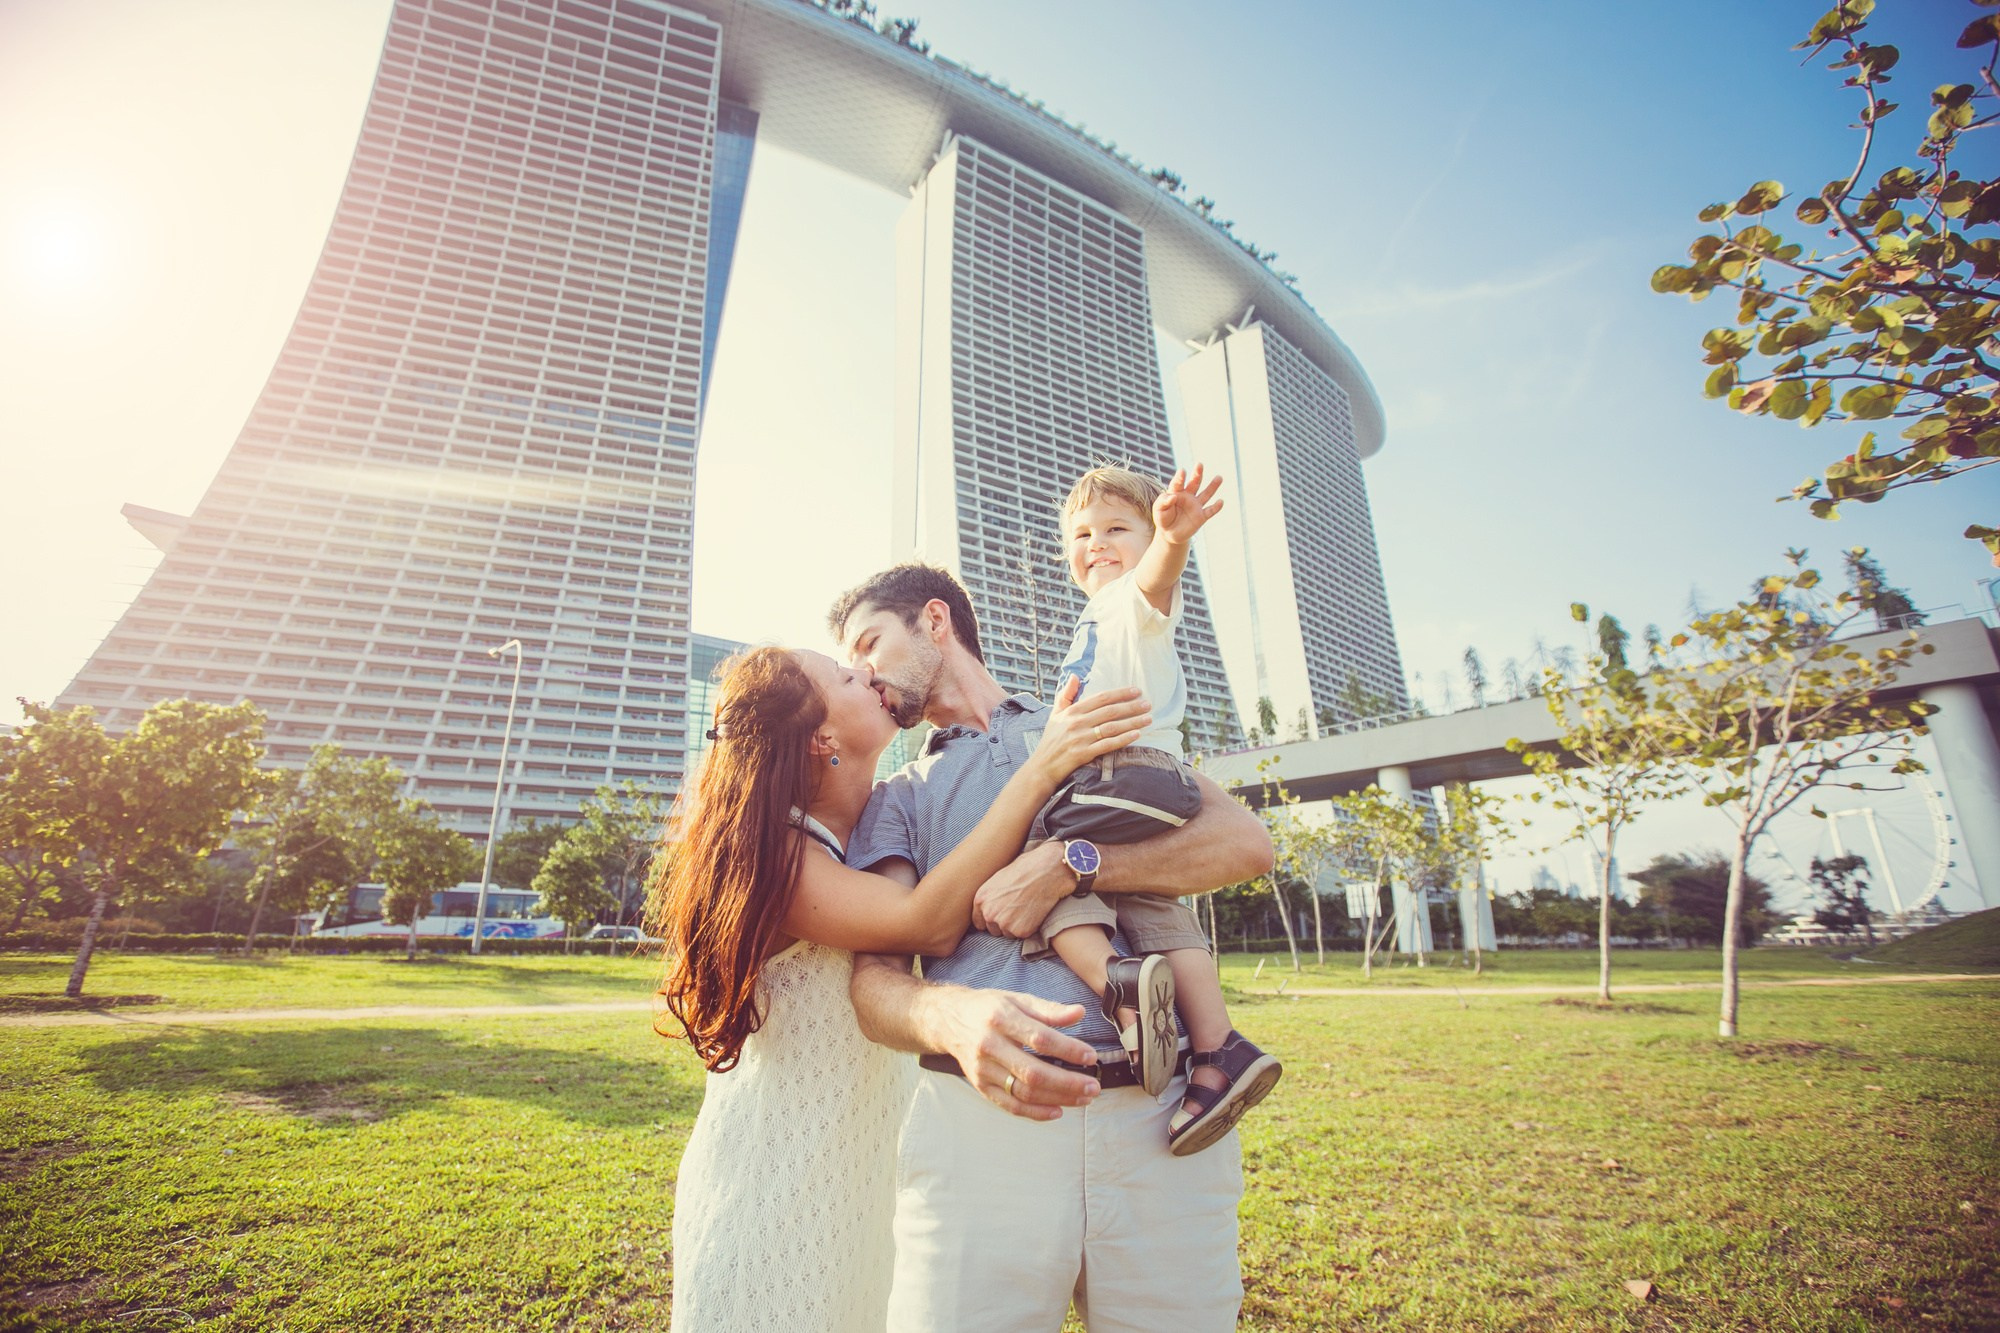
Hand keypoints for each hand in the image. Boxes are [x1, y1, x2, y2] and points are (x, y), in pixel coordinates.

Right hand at [932, 986, 1099, 1119]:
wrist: (949, 1019)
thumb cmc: (988, 1008)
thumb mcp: (1017, 999)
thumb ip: (1049, 1009)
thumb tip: (1080, 1013)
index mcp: (1001, 1018)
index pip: (1039, 1038)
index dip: (1068, 1050)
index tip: (1090, 1056)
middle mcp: (989, 1045)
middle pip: (1033, 1072)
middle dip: (1067, 1083)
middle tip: (1093, 1087)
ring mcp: (982, 1069)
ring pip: (1023, 1092)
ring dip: (1057, 1099)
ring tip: (1083, 1099)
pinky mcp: (980, 1085)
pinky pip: (1010, 1105)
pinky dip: (1035, 1112)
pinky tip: (1057, 1111)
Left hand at [972, 841, 1070, 937]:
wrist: (1046, 871)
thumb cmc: (1025, 869)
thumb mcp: (999, 879)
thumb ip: (991, 896)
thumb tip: (992, 906)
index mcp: (981, 899)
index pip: (979, 922)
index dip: (990, 920)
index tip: (1000, 917)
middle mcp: (989, 914)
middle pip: (993, 930)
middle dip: (1004, 923)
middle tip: (1018, 910)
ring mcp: (1004, 924)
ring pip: (1008, 934)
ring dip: (1016, 926)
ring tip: (1027, 908)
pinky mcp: (1020, 931)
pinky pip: (1023, 935)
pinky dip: (1029, 927)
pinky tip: (1034, 912)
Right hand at [1032, 675, 1148, 783]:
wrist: (1042, 766)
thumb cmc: (1051, 739)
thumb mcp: (1055, 714)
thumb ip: (1066, 694)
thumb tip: (1074, 676)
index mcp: (1072, 711)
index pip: (1100, 698)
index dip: (1120, 693)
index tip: (1136, 690)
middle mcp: (1077, 723)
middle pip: (1109, 711)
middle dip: (1131, 706)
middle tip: (1148, 704)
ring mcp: (1080, 738)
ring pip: (1112, 727)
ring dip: (1132, 722)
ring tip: (1148, 719)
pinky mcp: (1083, 754)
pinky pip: (1108, 745)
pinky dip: (1123, 739)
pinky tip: (1137, 735)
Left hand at [1153, 463, 1223, 544]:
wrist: (1170, 534)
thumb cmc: (1163, 518)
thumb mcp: (1158, 511)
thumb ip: (1163, 503)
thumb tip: (1173, 497)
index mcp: (1176, 492)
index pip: (1178, 483)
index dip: (1180, 477)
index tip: (1182, 471)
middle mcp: (1188, 496)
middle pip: (1194, 483)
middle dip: (1197, 474)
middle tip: (1200, 464)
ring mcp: (1196, 506)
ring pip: (1206, 494)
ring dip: (1213, 486)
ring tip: (1219, 477)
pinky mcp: (1201, 516)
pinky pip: (1210, 511)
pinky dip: (1216, 507)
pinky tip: (1221, 501)